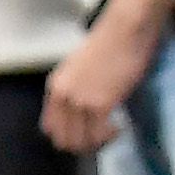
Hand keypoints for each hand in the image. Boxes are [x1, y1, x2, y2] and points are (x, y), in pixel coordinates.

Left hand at [42, 12, 154, 155]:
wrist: (125, 30)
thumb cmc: (109, 44)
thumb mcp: (79, 70)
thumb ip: (75, 90)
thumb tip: (81, 114)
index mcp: (55, 88)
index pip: (50, 127)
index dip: (67, 136)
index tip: (84, 135)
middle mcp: (62, 97)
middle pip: (64, 139)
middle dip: (83, 145)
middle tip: (102, 138)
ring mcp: (79, 102)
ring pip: (82, 141)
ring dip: (98, 142)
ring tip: (113, 132)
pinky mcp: (100, 104)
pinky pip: (100, 134)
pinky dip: (110, 136)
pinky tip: (120, 127)